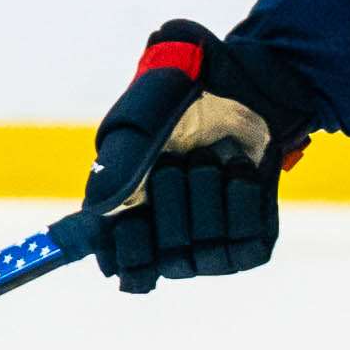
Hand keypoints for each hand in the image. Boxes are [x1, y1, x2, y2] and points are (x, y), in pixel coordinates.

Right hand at [85, 21, 311, 293]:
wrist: (249, 83)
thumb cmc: (188, 94)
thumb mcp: (149, 111)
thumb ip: (121, 156)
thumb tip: (101, 208)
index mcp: (127, 212)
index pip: (122, 266)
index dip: (128, 254)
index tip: (133, 221)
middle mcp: (166, 236)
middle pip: (162, 261)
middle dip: (174, 203)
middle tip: (181, 161)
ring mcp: (208, 242)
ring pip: (201, 258)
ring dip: (209, 201)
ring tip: (214, 159)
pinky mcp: (248, 241)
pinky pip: (244, 249)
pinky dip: (244, 206)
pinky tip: (240, 174)